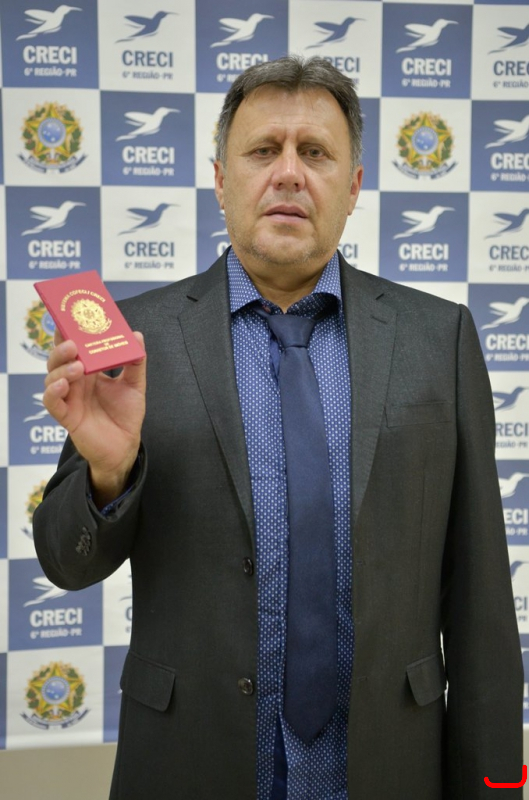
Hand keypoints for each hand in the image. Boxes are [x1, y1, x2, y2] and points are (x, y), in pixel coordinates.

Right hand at [43, 330, 145, 504]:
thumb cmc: (126, 415)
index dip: (69, 333)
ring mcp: (69, 398)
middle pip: (58, 359)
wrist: (125, 446)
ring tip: (78, 366)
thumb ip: (135, 362)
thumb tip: (136, 335)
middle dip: (62, 348)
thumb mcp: (135, 385)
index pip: (74, 347)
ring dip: (61, 369)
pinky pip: (52, 403)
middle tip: (73, 343)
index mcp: (90, 371)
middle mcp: (76, 382)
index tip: (69, 318)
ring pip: (52, 378)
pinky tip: (62, 385)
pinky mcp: (67, 416)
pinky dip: (53, 392)